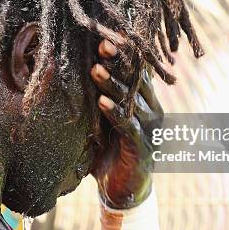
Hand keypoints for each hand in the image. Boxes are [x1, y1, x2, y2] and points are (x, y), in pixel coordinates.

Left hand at [90, 39, 163, 208]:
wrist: (122, 190)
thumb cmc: (109, 151)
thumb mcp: (103, 121)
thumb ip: (99, 99)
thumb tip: (77, 71)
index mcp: (144, 101)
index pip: (135, 72)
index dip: (122, 55)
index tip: (105, 39)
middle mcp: (152, 111)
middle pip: (135, 82)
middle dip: (118, 63)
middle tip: (102, 46)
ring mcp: (149, 130)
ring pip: (131, 101)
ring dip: (112, 86)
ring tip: (95, 71)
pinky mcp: (142, 148)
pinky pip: (129, 126)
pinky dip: (115, 114)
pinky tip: (102, 103)